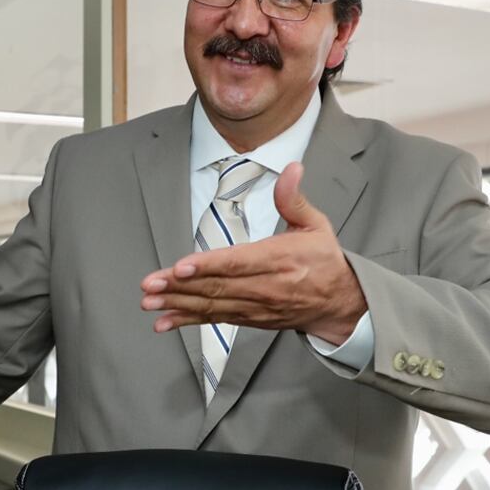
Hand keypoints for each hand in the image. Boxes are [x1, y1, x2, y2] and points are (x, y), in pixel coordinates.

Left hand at [140, 162, 365, 344]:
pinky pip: (215, 319)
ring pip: (212, 305)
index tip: (181, 266)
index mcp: (280, 260)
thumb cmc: (324, 261)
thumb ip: (294, 199)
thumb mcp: (316, 225)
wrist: (340, 304)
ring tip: (149, 301)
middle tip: (150, 284)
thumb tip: (291, 168)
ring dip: (177, 304)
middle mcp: (265, 286)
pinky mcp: (249, 318)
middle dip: (179, 286)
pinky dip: (188, 320)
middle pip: (218, 286)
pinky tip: (163, 321)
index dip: (208, 265)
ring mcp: (256, 306)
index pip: (238, 263)